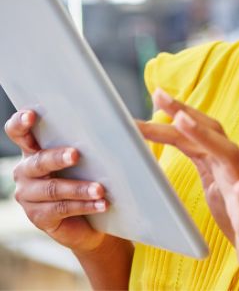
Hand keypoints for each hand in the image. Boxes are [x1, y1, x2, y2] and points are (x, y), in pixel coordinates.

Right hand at [4, 109, 108, 252]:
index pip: (18, 132)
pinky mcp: (39, 217)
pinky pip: (61, 209)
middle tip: (76, 155)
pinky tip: (100, 204)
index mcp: (33, 149)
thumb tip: (125, 125)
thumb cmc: (86, 174)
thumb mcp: (86, 154)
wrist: (87, 218)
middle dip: (57, 158)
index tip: (32, 115)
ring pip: (53, 189)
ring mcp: (29, 196)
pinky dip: (84, 205)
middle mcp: (25, 171)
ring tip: (100, 189)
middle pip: (38, 162)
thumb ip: (92, 138)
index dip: (20, 122)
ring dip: (79, 188)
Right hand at [137, 89, 238, 289]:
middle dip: (182, 110)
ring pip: (198, 135)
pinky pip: (195, 147)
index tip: (179, 117)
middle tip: (157, 93)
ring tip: (157, 100)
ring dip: (178, 117)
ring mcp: (223, 167)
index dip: (199, 132)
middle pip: (206, 130)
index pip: (219, 146)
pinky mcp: (215, 174)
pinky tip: (166, 129)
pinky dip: (180, 135)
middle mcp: (231, 165)